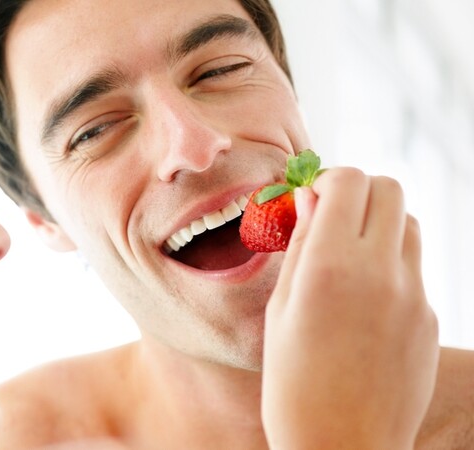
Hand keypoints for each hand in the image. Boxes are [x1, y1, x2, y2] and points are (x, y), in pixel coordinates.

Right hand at [261, 168, 438, 449]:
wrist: (340, 447)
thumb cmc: (293, 385)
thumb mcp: (279, 310)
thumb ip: (301, 247)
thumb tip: (311, 199)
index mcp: (333, 267)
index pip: (350, 181)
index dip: (327, 180)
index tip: (310, 198)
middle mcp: (382, 273)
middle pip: (389, 189)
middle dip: (358, 192)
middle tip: (331, 217)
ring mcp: (413, 296)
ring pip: (407, 224)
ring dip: (378, 224)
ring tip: (349, 255)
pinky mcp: (429, 318)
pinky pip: (413, 268)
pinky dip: (389, 264)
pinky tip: (363, 301)